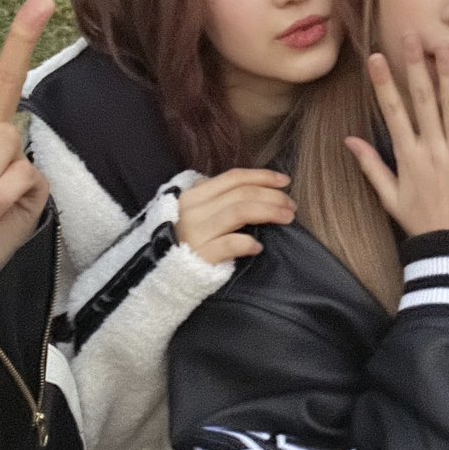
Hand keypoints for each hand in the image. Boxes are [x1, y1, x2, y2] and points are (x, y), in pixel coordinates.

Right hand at [175, 168, 294, 264]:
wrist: (156, 273)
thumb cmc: (180, 242)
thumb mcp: (191, 213)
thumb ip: (213, 198)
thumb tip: (246, 186)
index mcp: (194, 195)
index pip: (233, 178)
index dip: (262, 176)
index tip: (285, 181)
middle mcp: (194, 210)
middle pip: (242, 193)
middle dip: (273, 196)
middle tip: (292, 205)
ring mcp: (196, 232)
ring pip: (239, 212)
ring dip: (269, 211)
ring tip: (286, 218)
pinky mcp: (200, 256)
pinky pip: (229, 244)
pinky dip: (247, 242)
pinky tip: (259, 246)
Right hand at [344, 35, 448, 236]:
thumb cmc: (425, 227)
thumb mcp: (390, 200)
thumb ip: (371, 167)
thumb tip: (348, 140)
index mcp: (408, 159)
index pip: (392, 113)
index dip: (384, 83)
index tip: (376, 56)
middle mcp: (433, 151)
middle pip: (423, 100)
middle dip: (416, 65)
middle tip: (412, 35)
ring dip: (448, 73)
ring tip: (445, 46)